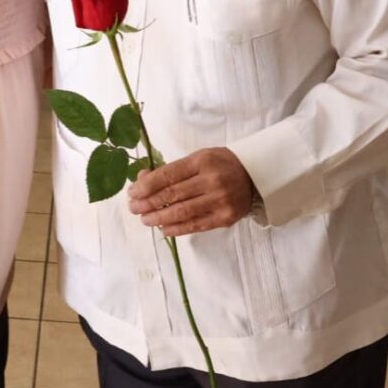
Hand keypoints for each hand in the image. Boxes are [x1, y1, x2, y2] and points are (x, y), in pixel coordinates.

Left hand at [127, 147, 253, 236]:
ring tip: (145, 219)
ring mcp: (219, 200)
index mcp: (202, 161)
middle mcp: (211, 180)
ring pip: (181, 212)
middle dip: (147, 203)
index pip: (167, 175)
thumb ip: (172, 169)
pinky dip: (176, 229)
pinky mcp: (225, 218)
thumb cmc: (220, 164)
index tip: (132, 192)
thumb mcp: (197, 158)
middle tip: (133, 208)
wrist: (255, 175)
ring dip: (158, 218)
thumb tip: (142, 180)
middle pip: (171, 195)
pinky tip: (163, 228)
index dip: (146, 186)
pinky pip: (195, 225)